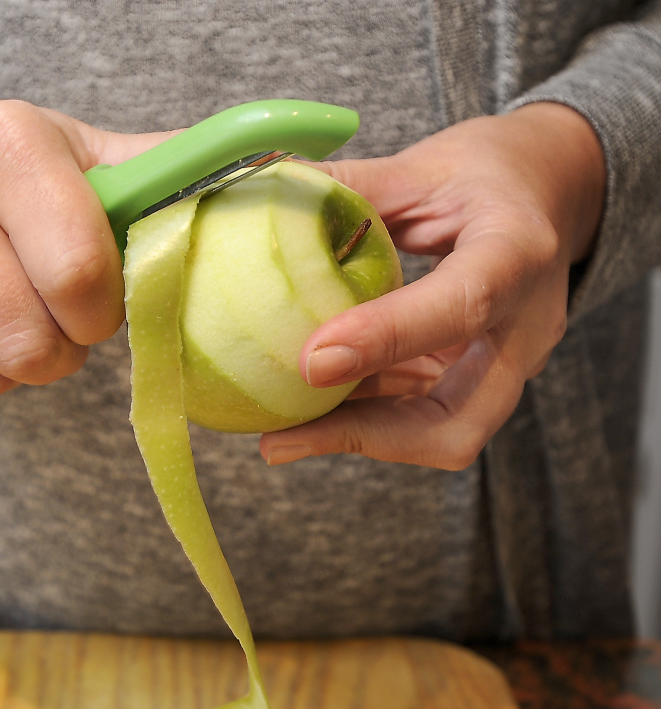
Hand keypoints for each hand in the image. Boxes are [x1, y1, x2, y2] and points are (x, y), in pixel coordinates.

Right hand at [0, 101, 171, 402]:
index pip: (76, 276)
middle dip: (60, 355)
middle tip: (57, 325)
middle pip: (26, 344)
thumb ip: (158, 183)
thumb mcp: (85, 157)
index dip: (101, 314)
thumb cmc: (12, 175)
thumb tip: (262, 172)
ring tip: (13, 322)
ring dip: (13, 369)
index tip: (98, 303)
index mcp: (11, 146)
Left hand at [259, 103, 605, 469]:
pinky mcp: (480, 383)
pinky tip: (308, 408)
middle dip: (365, 436)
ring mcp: (507, 365)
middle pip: (459, 422)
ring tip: (279, 434)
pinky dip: (362, 416)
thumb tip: (262, 202)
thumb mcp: (421, 167)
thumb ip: (351, 193)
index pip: (462, 305)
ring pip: (439, 435)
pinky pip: (420, 416)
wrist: (548, 193)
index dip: (386, 339)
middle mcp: (525, 328)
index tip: (311, 362)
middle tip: (280, 439)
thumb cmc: (487, 174)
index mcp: (518, 252)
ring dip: (353, 435)